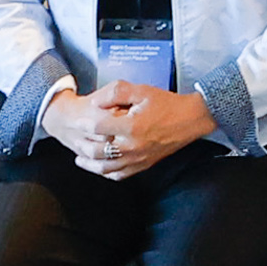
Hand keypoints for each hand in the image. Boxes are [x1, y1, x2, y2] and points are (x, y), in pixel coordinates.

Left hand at [78, 84, 211, 177]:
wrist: (190, 120)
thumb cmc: (166, 104)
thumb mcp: (141, 90)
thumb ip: (116, 93)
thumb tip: (96, 103)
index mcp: (131, 126)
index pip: (97, 127)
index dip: (84, 123)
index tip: (78, 120)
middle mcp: (133, 146)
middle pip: (97, 151)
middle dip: (83, 145)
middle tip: (75, 139)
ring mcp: (138, 159)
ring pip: (106, 168)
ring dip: (90, 164)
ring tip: (80, 158)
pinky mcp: (143, 165)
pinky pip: (119, 175)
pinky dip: (106, 173)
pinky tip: (100, 167)